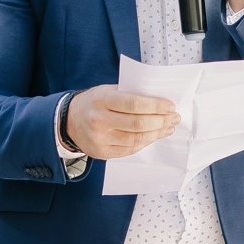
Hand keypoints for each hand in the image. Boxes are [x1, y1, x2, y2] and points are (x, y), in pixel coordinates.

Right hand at [65, 86, 180, 159]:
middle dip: (161, 121)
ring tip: (168, 127)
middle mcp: (99, 120)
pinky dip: (145, 142)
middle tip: (174, 118)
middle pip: (138, 124)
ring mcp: (100, 139)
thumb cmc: (94, 102)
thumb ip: (130, 94)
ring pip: (136, 139)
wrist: (69, 121)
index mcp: (101, 100)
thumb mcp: (107, 91)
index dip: (156, 106)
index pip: (135, 104)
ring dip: (157, 133)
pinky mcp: (102, 152)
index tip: (170, 106)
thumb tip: (160, 101)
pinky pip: (130, 149)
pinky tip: (153, 136)